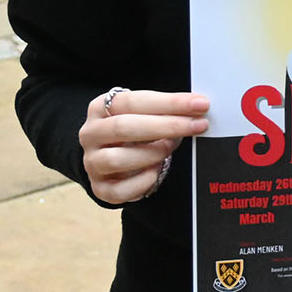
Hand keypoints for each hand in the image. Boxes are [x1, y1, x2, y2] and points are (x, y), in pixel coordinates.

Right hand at [79, 89, 207, 204]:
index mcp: (100, 109)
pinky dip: (143, 181)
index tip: (200, 104)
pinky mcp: (100, 188)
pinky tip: (157, 171)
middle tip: (199, 125)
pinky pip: (119, 189)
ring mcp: (92, 162)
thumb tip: (199, 108)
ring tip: (171, 147)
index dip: (168, 102)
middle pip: (123, 127)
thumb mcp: (146, 114)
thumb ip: (165, 110)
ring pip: (116, 159)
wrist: (114, 159)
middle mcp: (91, 134)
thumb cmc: (135, 131)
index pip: (132, 101)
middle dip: (167, 126)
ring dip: (152, 153)